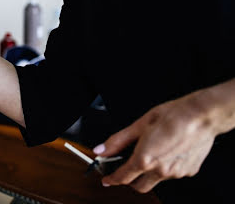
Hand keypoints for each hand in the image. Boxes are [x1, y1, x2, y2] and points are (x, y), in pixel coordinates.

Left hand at [94, 91, 218, 192]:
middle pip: (139, 186)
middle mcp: (161, 171)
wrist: (202, 116)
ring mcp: (176, 173)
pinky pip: (172, 174)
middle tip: (125, 167)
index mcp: (145, 159)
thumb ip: (118, 141)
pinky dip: (165, 167)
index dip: (112, 179)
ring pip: (156, 180)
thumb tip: (101, 150)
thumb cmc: (172, 116)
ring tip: (151, 151)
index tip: (107, 179)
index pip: (123, 177)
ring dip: (148, 172)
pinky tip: (167, 151)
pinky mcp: (188, 172)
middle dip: (129, 180)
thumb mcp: (139, 125)